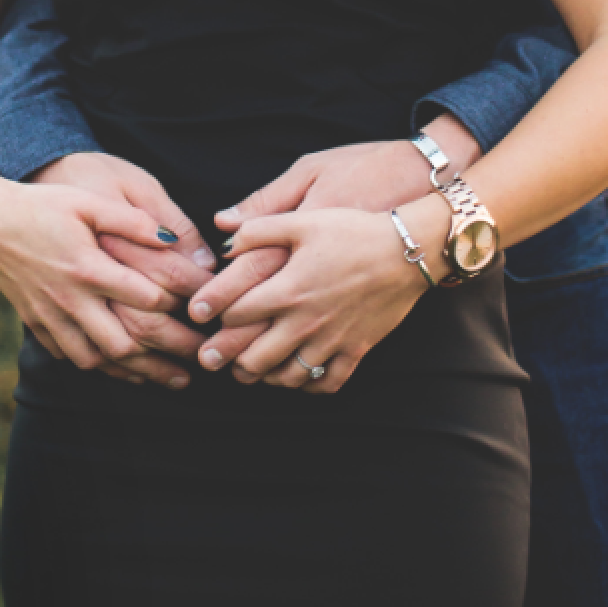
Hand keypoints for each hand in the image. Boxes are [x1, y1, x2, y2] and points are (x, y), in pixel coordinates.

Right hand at [29, 151, 215, 386]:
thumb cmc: (42, 204)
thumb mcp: (89, 202)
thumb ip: (132, 222)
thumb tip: (174, 241)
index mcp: (89, 268)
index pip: (145, 299)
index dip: (179, 308)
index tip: (204, 313)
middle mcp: (71, 300)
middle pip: (125, 343)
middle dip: (166, 357)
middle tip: (199, 362)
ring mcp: (51, 316)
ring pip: (97, 359)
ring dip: (136, 372)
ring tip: (169, 378)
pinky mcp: (37, 322)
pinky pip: (71, 356)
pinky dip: (100, 367)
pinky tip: (122, 369)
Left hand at [209, 206, 440, 394]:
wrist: (407, 250)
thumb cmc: (354, 230)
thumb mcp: (304, 219)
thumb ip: (260, 228)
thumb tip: (225, 236)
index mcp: (288, 290)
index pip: (236, 314)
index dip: (213, 316)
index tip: (200, 317)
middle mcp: (306, 322)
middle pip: (255, 358)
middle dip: (229, 361)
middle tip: (213, 359)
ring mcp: (332, 341)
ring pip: (288, 377)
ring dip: (265, 377)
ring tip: (251, 371)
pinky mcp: (356, 350)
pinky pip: (329, 383)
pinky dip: (310, 386)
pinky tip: (299, 376)